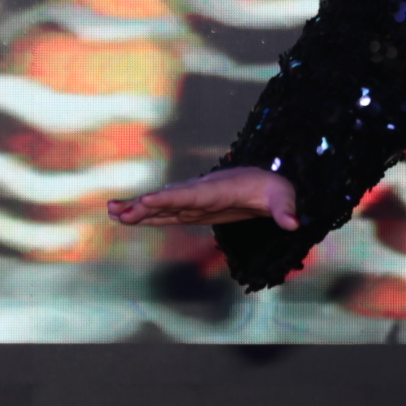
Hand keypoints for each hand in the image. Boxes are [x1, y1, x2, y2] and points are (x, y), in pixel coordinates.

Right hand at [105, 167, 298, 228]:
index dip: (169, 198)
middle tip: (118, 210)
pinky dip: (147, 216)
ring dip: (138, 210)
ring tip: (112, 211)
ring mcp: (194, 201)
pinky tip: (127, 218)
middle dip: (145, 205)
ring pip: (162, 206)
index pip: (191, 194)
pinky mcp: (193, 210)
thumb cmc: (275, 189)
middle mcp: (201, 193)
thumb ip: (286, 210)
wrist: (267, 182)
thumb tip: (294, 224)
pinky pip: (166, 213)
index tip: (147, 200)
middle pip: (169, 200)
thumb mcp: (284, 197)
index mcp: (219, 190)